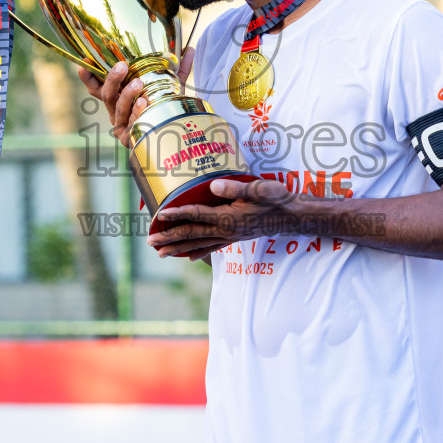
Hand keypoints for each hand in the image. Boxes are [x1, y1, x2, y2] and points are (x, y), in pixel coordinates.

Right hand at [77, 47, 194, 147]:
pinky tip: (144, 103)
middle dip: (112, 79)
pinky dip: (137, 112)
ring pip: (118, 108)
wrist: (174, 136)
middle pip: (106, 94)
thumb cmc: (164, 109)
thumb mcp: (169, 88)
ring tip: (138, 83)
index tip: (83, 63)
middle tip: (122, 66)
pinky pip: (132, 124)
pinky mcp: (130, 138)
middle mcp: (116, 111)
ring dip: (126, 94)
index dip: (88, 77)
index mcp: (118, 98)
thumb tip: (189, 49)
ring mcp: (122, 125)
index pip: (97, 87)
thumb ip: (177, 70)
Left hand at [148, 176, 297, 256]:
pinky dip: (198, 251)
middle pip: (191, 233)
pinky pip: (211, 247)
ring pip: (198, 243)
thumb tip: (212, 186)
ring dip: (178, 247)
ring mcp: (229, 236)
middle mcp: (225, 230)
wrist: (292, 216)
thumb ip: (235, 189)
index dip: (177, 214)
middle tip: (150, 241)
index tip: (159, 215)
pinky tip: (188, 257)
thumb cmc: (276, 199)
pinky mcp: (234, 238)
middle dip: (169, 237)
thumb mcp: (259, 189)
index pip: (196, 215)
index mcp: (228, 217)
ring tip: (160, 252)